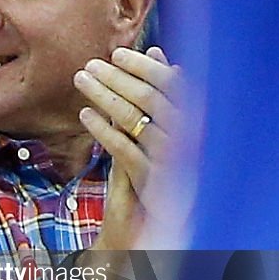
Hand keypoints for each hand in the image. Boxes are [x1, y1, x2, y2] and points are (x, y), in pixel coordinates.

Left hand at [74, 46, 182, 249]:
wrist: (165, 225)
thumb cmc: (165, 168)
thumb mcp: (165, 130)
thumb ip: (163, 94)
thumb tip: (158, 54)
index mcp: (196, 122)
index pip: (171, 85)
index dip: (144, 67)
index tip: (118, 54)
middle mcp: (188, 138)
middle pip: (151, 98)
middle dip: (118, 78)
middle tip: (90, 65)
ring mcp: (172, 160)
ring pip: (136, 120)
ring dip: (105, 96)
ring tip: (82, 82)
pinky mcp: (153, 181)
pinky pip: (124, 149)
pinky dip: (103, 129)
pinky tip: (85, 116)